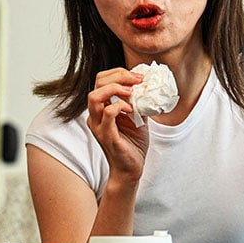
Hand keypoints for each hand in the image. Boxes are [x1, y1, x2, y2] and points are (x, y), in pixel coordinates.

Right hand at [86, 67, 148, 181]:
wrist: (130, 169)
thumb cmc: (132, 145)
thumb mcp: (138, 117)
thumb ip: (138, 102)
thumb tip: (148, 86)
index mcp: (101, 109)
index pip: (102, 81)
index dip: (119, 73)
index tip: (138, 76)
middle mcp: (96, 115)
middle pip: (97, 84)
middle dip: (119, 76)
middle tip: (138, 79)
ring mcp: (99, 125)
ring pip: (95, 97)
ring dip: (116, 89)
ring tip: (132, 91)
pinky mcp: (106, 135)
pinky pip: (108, 114)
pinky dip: (120, 106)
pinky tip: (132, 109)